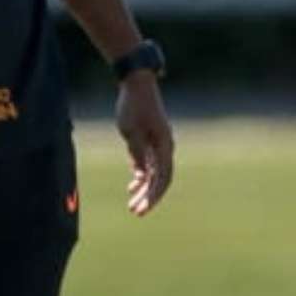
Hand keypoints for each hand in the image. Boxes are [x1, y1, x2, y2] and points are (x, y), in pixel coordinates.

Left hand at [115, 74, 173, 215]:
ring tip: (132, 202)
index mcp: (164, 145)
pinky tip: (133, 185)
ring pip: (155, 173)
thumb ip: (137, 153)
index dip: (153, 196)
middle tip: (134, 212)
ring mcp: (159, 144)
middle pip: (160, 179)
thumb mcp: (130, 131)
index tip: (142, 209)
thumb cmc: (133, 106)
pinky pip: (150, 164)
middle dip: (148, 197)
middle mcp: (165, 147)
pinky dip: (143, 175)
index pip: (162, 178)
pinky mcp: (151, 140)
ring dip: (145, 189)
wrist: (137, 83)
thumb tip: (142, 175)